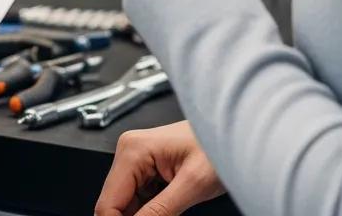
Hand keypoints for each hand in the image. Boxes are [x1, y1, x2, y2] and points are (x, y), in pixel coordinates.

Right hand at [95, 121, 224, 215]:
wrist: (233, 133)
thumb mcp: (192, 185)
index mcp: (133, 150)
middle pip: (114, 204)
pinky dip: (147, 212)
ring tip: (169, 212)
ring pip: (125, 204)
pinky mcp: (145, 168)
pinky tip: (166, 212)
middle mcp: (129, 151)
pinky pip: (137, 199)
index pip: (108, 203)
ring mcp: (136, 159)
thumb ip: (160, 211)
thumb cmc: (218, 146)